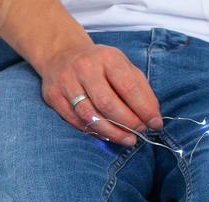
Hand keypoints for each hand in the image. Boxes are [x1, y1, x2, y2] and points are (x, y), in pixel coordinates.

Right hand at [39, 41, 161, 146]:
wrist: (62, 54)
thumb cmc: (101, 65)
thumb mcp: (124, 67)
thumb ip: (141, 90)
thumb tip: (154, 119)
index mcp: (107, 58)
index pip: (129, 88)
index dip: (144, 110)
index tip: (155, 124)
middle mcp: (84, 68)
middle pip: (108, 104)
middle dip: (128, 123)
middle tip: (140, 132)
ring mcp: (66, 82)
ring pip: (90, 116)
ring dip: (113, 133)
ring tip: (128, 139)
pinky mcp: (53, 96)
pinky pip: (76, 121)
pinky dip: (95, 132)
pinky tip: (108, 135)